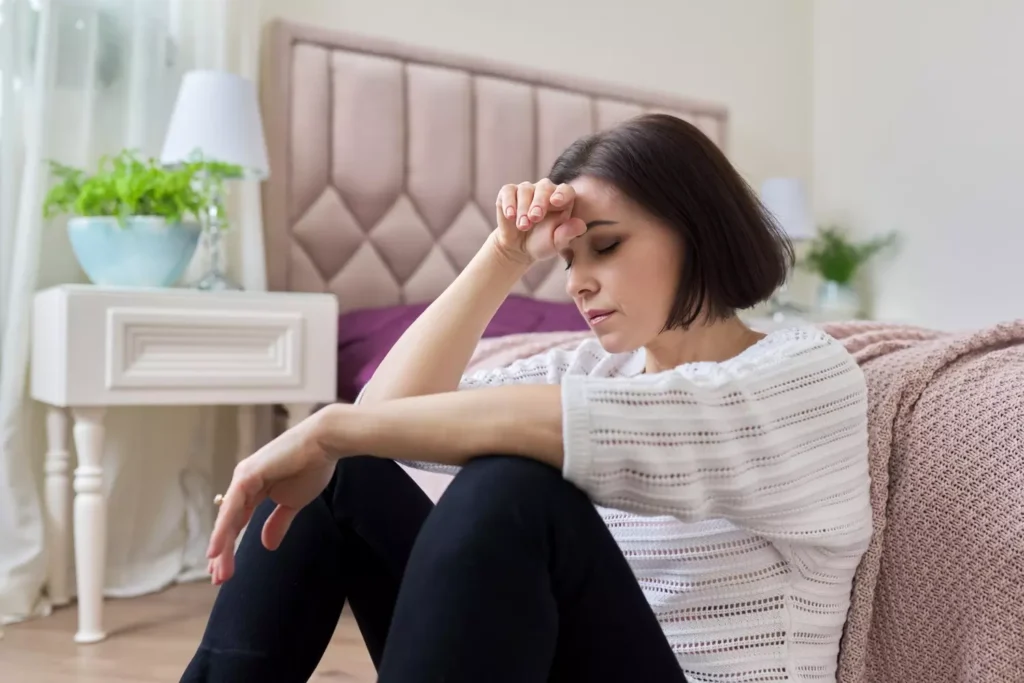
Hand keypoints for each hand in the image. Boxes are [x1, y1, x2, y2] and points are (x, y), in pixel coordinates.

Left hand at [206, 409, 337, 583]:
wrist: (324, 444)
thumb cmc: (311, 468)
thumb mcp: (292, 502)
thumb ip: (278, 522)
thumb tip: (267, 545)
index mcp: (254, 490)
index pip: (237, 523)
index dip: (230, 546)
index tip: (225, 571)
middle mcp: (243, 484)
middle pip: (229, 523)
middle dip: (223, 552)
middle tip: (218, 579)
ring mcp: (243, 478)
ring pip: (228, 519)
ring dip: (221, 547)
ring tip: (217, 572)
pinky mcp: (248, 475)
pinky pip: (233, 508)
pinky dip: (223, 529)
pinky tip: (216, 548)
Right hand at [491, 178, 586, 264]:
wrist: (517, 248)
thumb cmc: (541, 243)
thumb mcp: (556, 243)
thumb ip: (568, 234)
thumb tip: (581, 225)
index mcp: (562, 200)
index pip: (566, 190)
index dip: (562, 194)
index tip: (556, 202)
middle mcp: (545, 191)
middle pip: (544, 187)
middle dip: (539, 202)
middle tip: (534, 218)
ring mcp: (527, 190)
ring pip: (525, 189)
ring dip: (523, 208)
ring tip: (523, 226)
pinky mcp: (509, 192)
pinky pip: (509, 191)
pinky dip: (509, 203)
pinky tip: (510, 216)